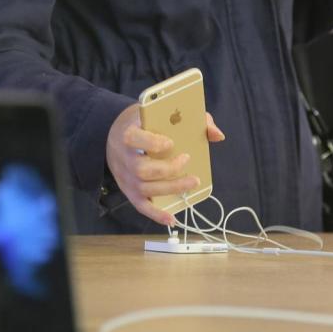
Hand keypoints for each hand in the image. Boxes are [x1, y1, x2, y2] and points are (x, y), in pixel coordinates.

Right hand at [105, 105, 224, 225]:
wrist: (115, 136)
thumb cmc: (142, 123)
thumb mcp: (157, 112)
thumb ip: (189, 119)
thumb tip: (217, 135)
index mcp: (127, 134)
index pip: (134, 139)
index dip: (152, 143)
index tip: (170, 143)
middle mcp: (123, 158)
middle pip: (142, 169)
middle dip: (168, 169)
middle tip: (187, 160)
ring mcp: (126, 178)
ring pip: (145, 188)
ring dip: (171, 188)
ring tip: (193, 182)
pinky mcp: (129, 191)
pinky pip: (141, 206)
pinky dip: (156, 215)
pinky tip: (172, 219)